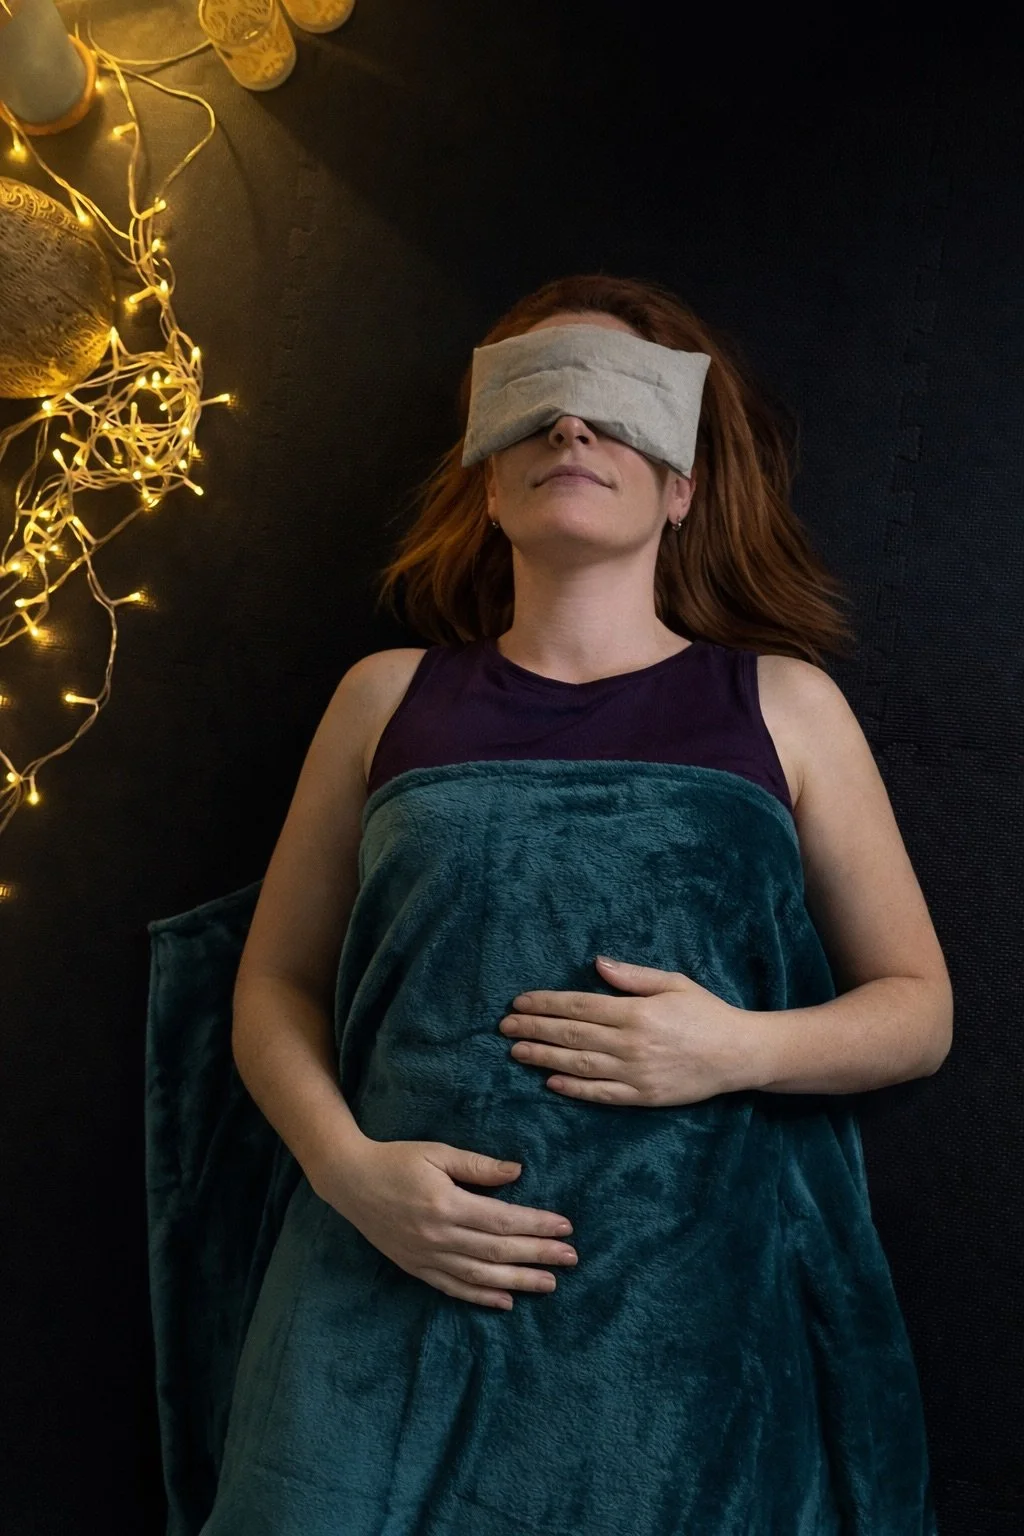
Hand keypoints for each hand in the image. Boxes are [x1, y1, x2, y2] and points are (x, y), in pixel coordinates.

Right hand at [320, 1138, 579, 1310]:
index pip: (502, 1219)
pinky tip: (506, 1301)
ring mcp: (426, 1257)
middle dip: (538, 1254)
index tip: (565, 1227)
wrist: (350, 1181)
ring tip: (549, 1283)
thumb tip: (517, 1173)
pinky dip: (481, 1297)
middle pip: (498, 1251)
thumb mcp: (438, 1152)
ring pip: (480, 1276)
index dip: (536, 1224)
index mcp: (446, 1204)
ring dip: (518, 1281)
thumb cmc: (397, 1159)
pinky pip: (453, 1288)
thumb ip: (478, 1166)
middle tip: (571, 1258)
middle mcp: (438, 1236)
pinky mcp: (416, 1268)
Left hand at [498, 955, 759, 1106]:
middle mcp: (631, 1042)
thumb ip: (633, 976)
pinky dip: (574, 1090)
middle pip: (571, 1035)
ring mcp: (636, 1072)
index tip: (519, 1003)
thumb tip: (597, 964)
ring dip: (544, 1059)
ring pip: (579, 1066)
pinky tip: (550, 1084)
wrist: (739, 1054)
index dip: (545, 1004)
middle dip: (534, 1030)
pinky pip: (601, 1094)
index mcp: (636, 1011)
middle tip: (504, 1028)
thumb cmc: (706, 1013)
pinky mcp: (643, 1096)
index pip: (578, 1006)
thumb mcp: (673, 983)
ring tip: (516, 1053)